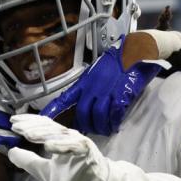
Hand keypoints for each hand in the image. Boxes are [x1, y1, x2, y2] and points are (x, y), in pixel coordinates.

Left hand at [7, 114, 109, 180]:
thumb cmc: (72, 177)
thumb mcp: (43, 170)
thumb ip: (28, 160)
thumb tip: (10, 151)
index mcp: (59, 138)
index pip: (43, 126)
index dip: (28, 122)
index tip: (13, 121)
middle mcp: (68, 137)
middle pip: (49, 127)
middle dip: (32, 125)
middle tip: (16, 125)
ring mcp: (78, 142)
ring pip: (60, 134)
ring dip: (43, 133)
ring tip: (28, 134)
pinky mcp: (87, 151)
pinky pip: (74, 146)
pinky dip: (61, 145)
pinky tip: (48, 145)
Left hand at [41, 35, 166, 134]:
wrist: (138, 49)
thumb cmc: (118, 60)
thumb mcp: (97, 71)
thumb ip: (89, 87)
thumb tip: (84, 105)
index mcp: (84, 82)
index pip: (64, 99)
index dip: (52, 111)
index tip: (42, 120)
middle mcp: (93, 87)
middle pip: (83, 113)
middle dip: (86, 126)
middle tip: (90, 131)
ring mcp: (107, 91)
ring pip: (98, 116)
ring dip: (101, 127)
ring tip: (105, 130)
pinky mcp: (122, 94)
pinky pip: (114, 114)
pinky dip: (114, 122)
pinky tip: (115, 124)